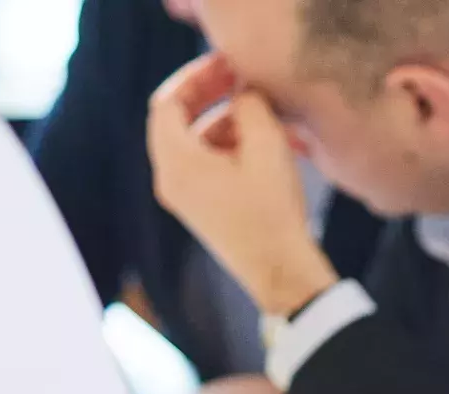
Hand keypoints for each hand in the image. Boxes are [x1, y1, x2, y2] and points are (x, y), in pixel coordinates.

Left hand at [146, 52, 338, 316]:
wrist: (282, 273)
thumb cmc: (272, 211)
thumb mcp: (265, 144)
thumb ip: (248, 105)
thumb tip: (242, 94)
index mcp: (174, 163)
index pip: (166, 103)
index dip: (195, 77)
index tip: (227, 65)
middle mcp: (170, 181)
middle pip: (178, 123)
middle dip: (211, 97)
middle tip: (242, 81)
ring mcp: (186, 199)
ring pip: (199, 144)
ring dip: (231, 124)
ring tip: (270, 118)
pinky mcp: (205, 212)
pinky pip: (210, 167)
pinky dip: (234, 150)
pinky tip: (272, 147)